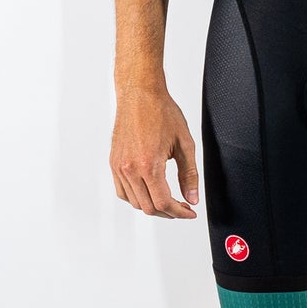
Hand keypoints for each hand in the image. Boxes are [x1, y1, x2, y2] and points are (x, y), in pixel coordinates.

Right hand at [110, 84, 199, 218]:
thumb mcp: (184, 144)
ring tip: (168, 201)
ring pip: (134, 202)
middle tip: (182, 207)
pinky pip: (122, 191)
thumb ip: (189, 175)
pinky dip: (137, 198)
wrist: (140, 95)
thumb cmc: (162, 112)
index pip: (163, 203)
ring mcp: (119, 167)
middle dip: (168, 212)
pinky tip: (150, 192)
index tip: (189, 212)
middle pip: (148, 207)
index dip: (179, 212)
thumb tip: (192, 198)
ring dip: (152, 206)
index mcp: (148, 165)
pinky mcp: (114, 163)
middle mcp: (130, 169)